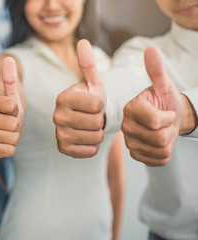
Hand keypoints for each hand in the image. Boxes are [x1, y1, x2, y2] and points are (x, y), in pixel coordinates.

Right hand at [0, 57, 23, 157]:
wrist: (3, 126)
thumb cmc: (9, 109)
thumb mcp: (12, 93)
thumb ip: (10, 77)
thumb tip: (9, 59)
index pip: (13, 105)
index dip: (17, 108)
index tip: (9, 108)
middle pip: (14, 124)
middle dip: (16, 124)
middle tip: (8, 122)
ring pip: (13, 138)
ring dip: (14, 136)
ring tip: (6, 131)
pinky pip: (9, 150)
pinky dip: (11, 147)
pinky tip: (4, 142)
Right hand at [53, 39, 105, 157]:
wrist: (84, 120)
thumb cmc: (91, 99)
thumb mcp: (93, 82)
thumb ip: (88, 63)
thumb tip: (83, 41)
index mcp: (62, 97)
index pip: (97, 105)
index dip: (102, 104)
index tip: (94, 103)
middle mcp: (57, 116)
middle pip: (96, 122)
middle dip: (100, 119)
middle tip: (93, 116)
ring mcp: (59, 134)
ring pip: (94, 137)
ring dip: (98, 132)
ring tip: (90, 126)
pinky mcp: (63, 149)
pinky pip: (90, 151)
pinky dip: (93, 146)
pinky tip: (86, 137)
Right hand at [122, 47, 181, 165]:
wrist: (167, 119)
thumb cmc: (165, 101)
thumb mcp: (163, 85)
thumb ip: (156, 70)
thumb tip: (151, 49)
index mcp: (130, 109)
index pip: (155, 121)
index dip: (169, 117)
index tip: (167, 112)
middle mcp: (125, 126)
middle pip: (159, 138)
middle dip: (170, 130)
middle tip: (165, 123)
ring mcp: (129, 142)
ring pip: (160, 150)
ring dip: (169, 142)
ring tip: (162, 132)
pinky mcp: (135, 155)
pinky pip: (157, 160)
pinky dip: (164, 153)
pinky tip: (159, 143)